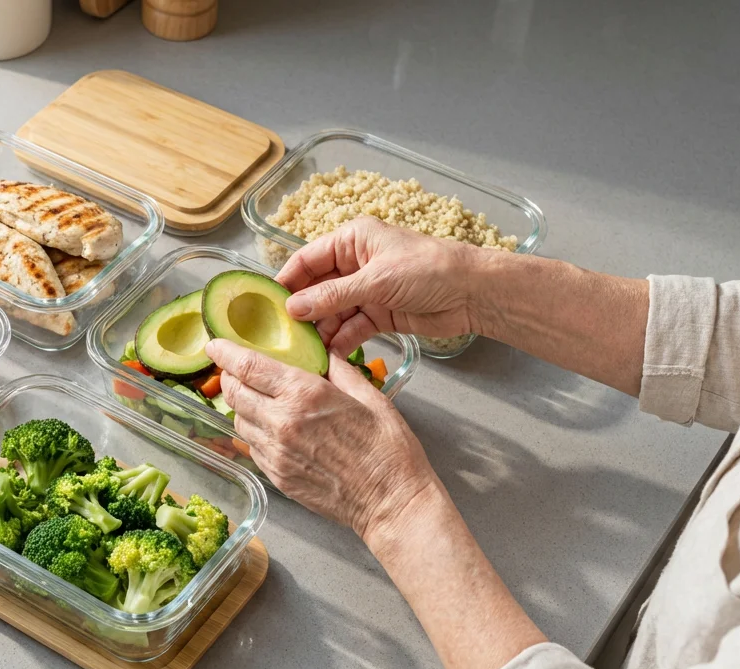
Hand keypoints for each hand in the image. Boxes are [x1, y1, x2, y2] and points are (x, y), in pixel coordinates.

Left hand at [205, 338, 445, 541]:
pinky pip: (251, 447)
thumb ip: (339, 370)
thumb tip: (324, 354)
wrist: (390, 501)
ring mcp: (275, 453)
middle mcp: (281, 422)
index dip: (227, 352)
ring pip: (238, 421)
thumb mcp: (369, 396)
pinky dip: (254, 433)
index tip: (216, 344)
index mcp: (304, 395)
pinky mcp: (276, 476)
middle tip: (236, 370)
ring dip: (242, 406)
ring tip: (258, 400)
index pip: (249, 367)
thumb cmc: (387, 450)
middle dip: (230, 377)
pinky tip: (272, 429)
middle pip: (235, 393)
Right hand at [274, 217, 488, 356]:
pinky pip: (351, 328)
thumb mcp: (376, 280)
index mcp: (351, 240)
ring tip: (303, 350)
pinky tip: (329, 355)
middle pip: (316, 289)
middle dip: (301, 311)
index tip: (266, 304)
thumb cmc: (428, 270)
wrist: (473, 293)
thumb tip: (293, 308)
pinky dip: (341, 341)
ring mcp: (366, 291)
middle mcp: (354, 264)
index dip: (286, 281)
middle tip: (281, 335)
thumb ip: (332, 296)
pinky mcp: (379, 315)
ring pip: (332, 312)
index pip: (307, 260)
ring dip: (320, 330)